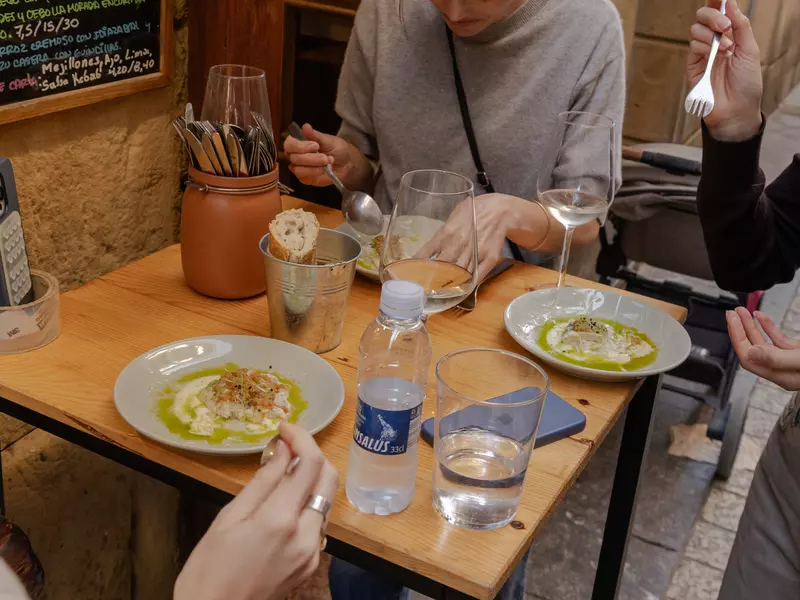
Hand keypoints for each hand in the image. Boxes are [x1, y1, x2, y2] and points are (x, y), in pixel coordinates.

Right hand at [174, 422, 338, 599]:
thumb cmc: (208, 569)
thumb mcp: (229, 518)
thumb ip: (263, 481)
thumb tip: (283, 450)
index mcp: (281, 520)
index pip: (310, 463)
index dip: (301, 437)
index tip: (284, 428)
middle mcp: (306, 535)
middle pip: (329, 478)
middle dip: (312, 454)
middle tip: (286, 445)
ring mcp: (313, 551)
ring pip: (326, 499)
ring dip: (311, 478)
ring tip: (281, 471)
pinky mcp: (312, 562)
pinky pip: (318, 521)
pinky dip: (307, 502)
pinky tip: (284, 500)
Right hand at [284, 123, 354, 186]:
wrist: (347, 163)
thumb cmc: (336, 149)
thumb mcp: (328, 140)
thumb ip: (316, 135)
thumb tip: (305, 126)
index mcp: (299, 143)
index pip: (289, 144)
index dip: (299, 146)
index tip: (315, 145)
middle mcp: (296, 155)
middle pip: (293, 158)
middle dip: (311, 158)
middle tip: (325, 156)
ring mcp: (299, 168)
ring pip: (298, 169)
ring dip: (314, 166)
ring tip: (327, 162)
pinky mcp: (305, 178)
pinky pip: (304, 177)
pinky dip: (315, 173)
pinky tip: (324, 169)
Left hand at [417, 193, 523, 281]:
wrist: (500, 210)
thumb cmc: (474, 211)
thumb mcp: (454, 215)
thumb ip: (443, 232)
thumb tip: (432, 246)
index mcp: (447, 233)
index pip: (427, 252)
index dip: (417, 264)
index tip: (410, 273)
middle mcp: (459, 244)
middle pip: (441, 267)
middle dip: (431, 278)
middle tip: (423, 287)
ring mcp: (475, 253)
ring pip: (459, 274)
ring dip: (449, 284)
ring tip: (439, 293)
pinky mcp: (489, 258)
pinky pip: (478, 275)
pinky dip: (469, 284)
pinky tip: (461, 290)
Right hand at [687, 0, 762, 140]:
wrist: (735, 109)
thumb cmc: (746, 84)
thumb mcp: (750, 50)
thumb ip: (741, 26)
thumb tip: (731, 4)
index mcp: (731, 36)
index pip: (721, 13)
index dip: (718, 3)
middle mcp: (715, 43)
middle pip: (704, 17)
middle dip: (712, 16)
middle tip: (724, 24)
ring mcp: (703, 54)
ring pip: (696, 30)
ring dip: (710, 34)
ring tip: (725, 48)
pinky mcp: (693, 66)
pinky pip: (692, 47)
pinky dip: (702, 46)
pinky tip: (714, 55)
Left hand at [726, 307, 799, 389]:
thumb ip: (777, 358)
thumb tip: (751, 353)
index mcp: (780, 376)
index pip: (748, 358)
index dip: (737, 338)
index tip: (731, 321)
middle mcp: (781, 369)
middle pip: (752, 349)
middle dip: (740, 330)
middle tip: (731, 313)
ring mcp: (789, 360)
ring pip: (764, 342)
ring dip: (751, 326)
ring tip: (742, 311)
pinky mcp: (797, 352)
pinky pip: (777, 339)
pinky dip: (768, 327)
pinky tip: (761, 316)